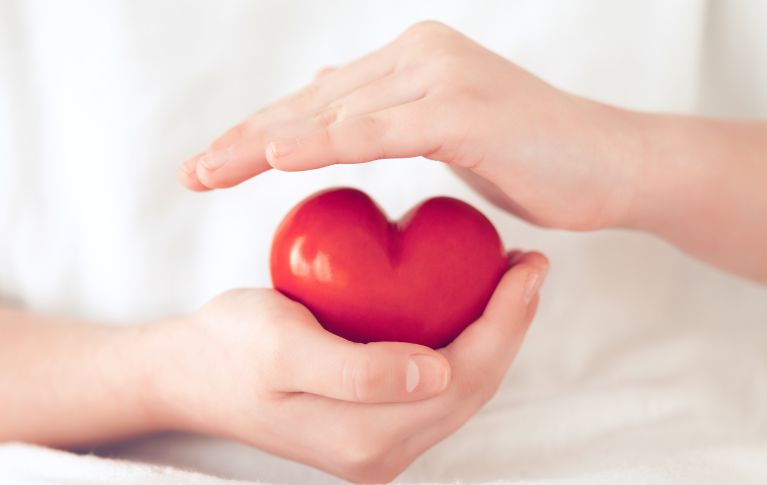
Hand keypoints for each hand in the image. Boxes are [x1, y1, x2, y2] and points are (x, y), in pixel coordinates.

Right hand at [145, 251, 547, 482]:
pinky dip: (461, 342)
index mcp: (367, 438)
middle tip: (528, 264)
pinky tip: (467, 304)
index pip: (463, 378)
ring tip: (508, 279)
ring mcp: (378, 446)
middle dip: (510, 326)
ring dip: (492, 335)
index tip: (526, 264)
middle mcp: (382, 453)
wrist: (190, 372)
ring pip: (460, 388)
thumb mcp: (281, 347)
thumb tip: (436, 372)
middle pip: (472, 387)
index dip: (504, 321)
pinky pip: (435, 385)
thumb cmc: (229, 348)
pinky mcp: (371, 426)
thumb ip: (355, 371)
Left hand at [179, 21, 639, 230]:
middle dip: (244, 140)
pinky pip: (378, 132)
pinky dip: (325, 144)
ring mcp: (440, 76)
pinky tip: (274, 156)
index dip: (260, 132)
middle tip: (191, 172)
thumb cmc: (532, 155)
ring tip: (211, 170)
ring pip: (335, 114)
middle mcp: (419, 55)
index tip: (213, 163)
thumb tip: (332, 96)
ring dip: (265, 143)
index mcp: (411, 61)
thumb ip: (388, 111)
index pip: (319, 101)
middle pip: (313, 103)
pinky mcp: (461, 110)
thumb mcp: (445, 128)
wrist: (611, 165)